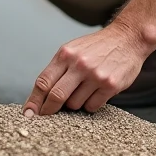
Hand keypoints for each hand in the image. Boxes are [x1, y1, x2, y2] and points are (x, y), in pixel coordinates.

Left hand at [23, 24, 150, 115]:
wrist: (127, 38)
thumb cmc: (97, 47)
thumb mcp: (73, 50)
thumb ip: (58, 69)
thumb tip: (41, 96)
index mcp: (65, 54)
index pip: (43, 82)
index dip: (34, 101)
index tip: (28, 113)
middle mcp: (79, 64)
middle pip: (56, 96)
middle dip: (48, 110)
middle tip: (46, 117)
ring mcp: (95, 75)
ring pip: (74, 104)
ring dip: (75, 104)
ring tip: (83, 91)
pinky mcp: (110, 85)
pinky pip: (92, 106)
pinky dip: (90, 104)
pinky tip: (96, 92)